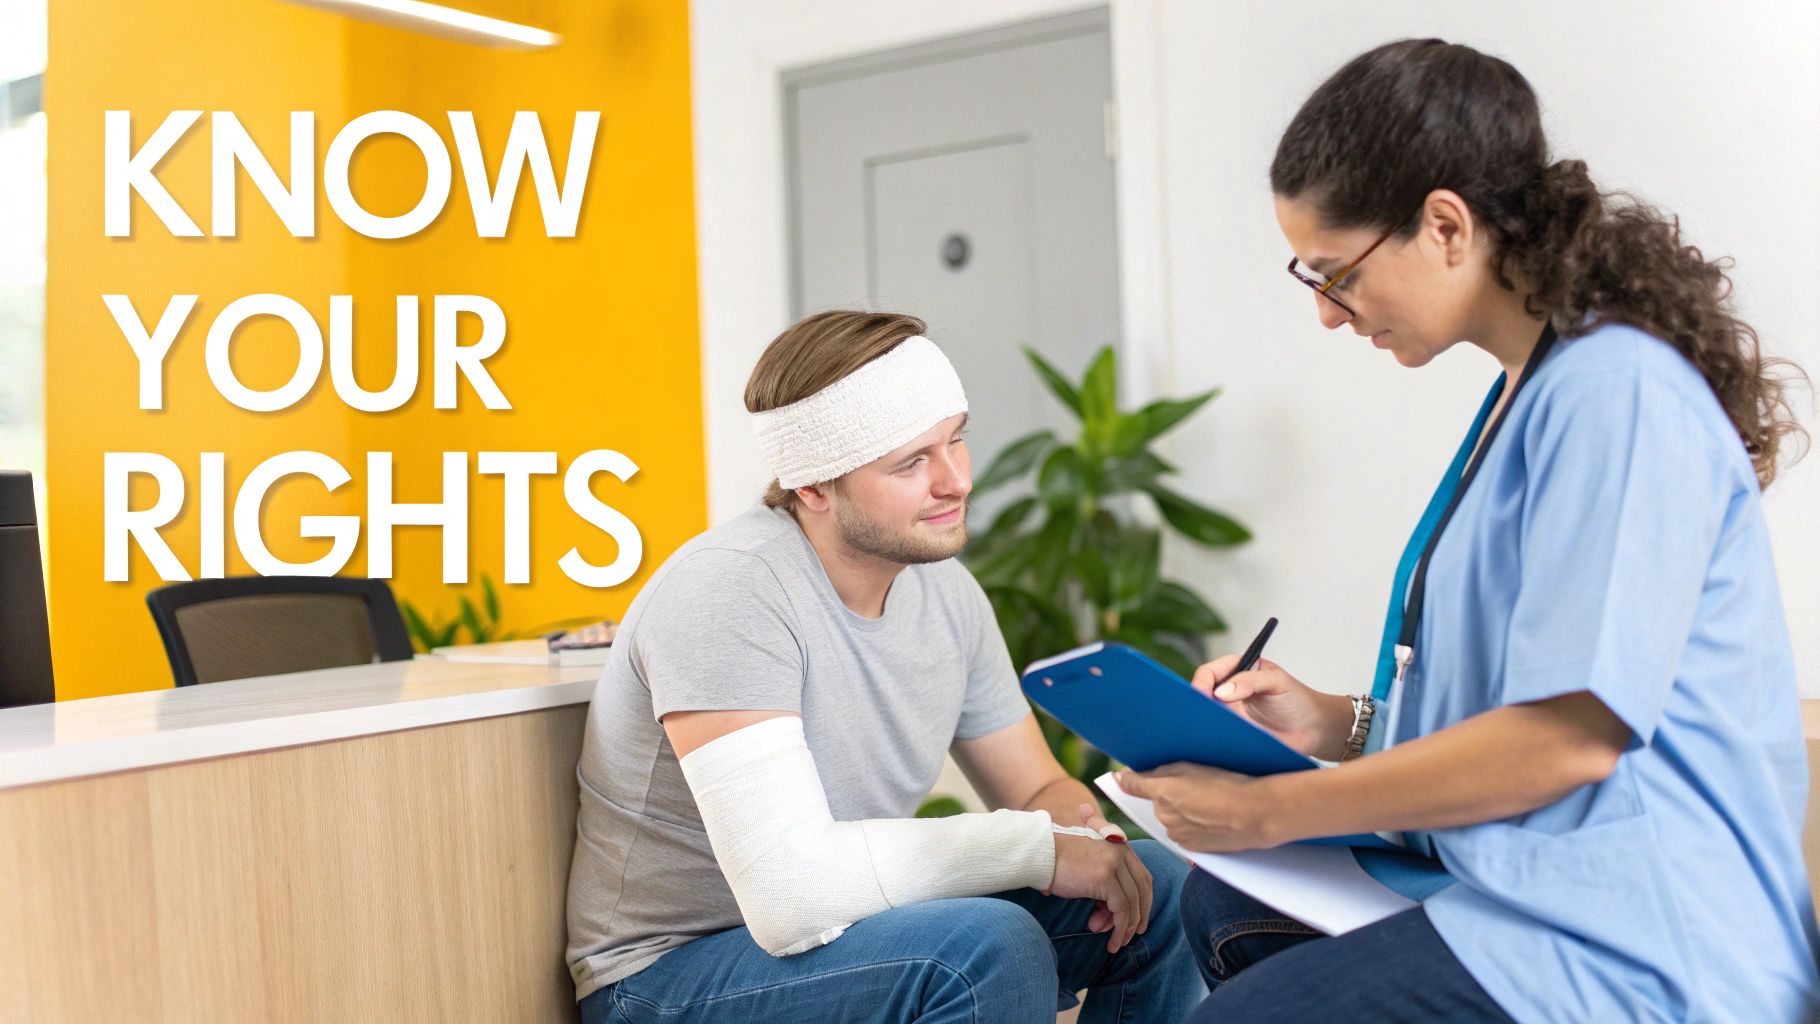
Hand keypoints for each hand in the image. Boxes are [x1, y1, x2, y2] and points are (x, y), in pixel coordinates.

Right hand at [1045, 803, 1151, 952]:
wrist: (1038, 853)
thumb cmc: (1054, 862)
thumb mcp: (1086, 870)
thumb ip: (1102, 887)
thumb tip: (1108, 917)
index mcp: (1117, 845)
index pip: (1142, 876)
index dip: (1144, 900)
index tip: (1139, 919)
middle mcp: (1119, 852)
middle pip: (1142, 889)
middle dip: (1140, 915)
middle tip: (1133, 934)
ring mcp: (1113, 863)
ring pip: (1132, 902)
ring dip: (1127, 927)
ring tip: (1118, 943)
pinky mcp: (1105, 877)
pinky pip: (1121, 909)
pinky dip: (1119, 929)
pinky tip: (1112, 943)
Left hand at [1114, 764, 1279, 852]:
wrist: (1255, 814)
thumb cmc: (1228, 784)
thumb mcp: (1192, 767)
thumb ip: (1158, 772)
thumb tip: (1127, 776)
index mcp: (1161, 792)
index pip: (1132, 785)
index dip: (1126, 780)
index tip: (1122, 777)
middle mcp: (1163, 816)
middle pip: (1157, 803)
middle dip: (1169, 796)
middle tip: (1195, 788)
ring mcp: (1176, 834)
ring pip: (1171, 819)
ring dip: (1181, 813)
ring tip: (1209, 805)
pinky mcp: (1190, 848)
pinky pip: (1184, 834)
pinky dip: (1193, 827)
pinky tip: (1212, 819)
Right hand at [1192, 655, 1350, 759]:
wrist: (1314, 731)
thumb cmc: (1298, 701)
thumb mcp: (1278, 682)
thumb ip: (1251, 681)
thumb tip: (1221, 692)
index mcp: (1238, 670)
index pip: (1210, 672)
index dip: (1202, 682)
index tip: (1202, 695)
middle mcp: (1229, 691)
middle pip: (1201, 693)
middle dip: (1194, 701)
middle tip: (1196, 713)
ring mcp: (1229, 713)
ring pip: (1205, 714)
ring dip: (1201, 720)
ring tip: (1202, 727)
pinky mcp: (1232, 733)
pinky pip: (1215, 734)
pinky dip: (1210, 736)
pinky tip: (1211, 740)